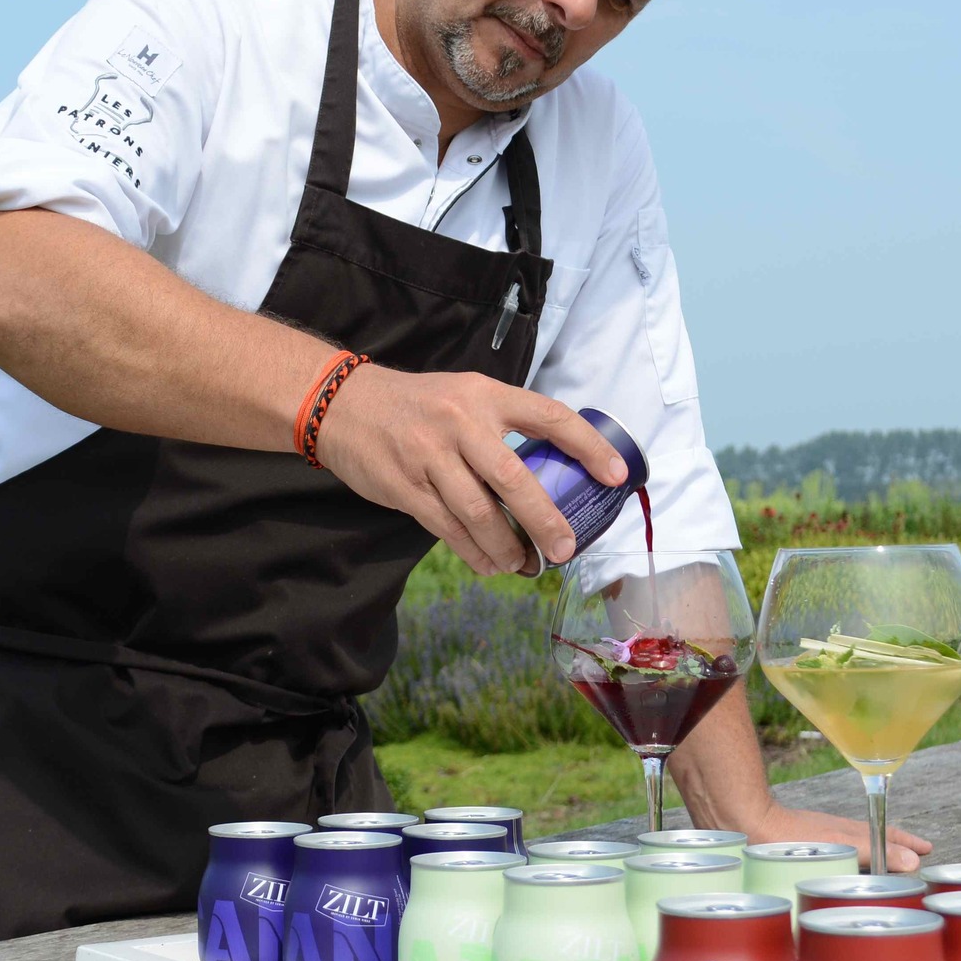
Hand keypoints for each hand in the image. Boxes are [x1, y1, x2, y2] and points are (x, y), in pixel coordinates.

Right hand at [315, 365, 627, 575]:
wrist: (343, 405)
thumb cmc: (417, 406)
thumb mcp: (464, 396)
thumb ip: (502, 425)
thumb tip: (552, 473)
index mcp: (485, 395)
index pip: (549, 417)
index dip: (589, 447)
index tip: (616, 476)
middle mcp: (460, 423)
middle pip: (514, 480)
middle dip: (545, 522)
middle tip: (564, 549)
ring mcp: (430, 456)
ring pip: (479, 515)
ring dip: (507, 548)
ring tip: (524, 565)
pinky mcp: (405, 487)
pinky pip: (447, 530)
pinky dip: (473, 553)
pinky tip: (489, 564)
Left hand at [735, 802, 932, 874]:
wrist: (743, 827)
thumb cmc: (788, 838)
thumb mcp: (839, 846)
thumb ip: (876, 852)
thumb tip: (915, 862)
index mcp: (849, 833)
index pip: (887, 836)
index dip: (908, 844)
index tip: (928, 849)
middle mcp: (836, 838)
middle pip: (872, 844)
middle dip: (893, 853)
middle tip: (914, 862)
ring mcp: (818, 846)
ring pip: (852, 854)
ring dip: (869, 864)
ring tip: (883, 876)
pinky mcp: (799, 857)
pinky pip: (833, 864)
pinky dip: (846, 871)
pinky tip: (839, 883)